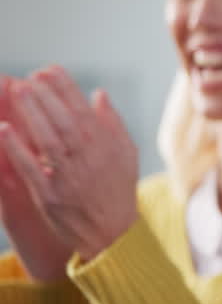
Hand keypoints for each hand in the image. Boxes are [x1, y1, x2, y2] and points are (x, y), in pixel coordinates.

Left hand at [0, 67, 138, 261]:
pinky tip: (4, 129)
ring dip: (32, 114)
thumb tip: (98, 94)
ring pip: (48, 139)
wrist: (114, 233)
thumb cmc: (118, 191)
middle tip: (29, 76)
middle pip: (64, 120)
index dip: (66, 88)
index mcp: (106, 146)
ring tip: (17, 91)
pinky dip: (18, 149)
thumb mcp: (126, 153)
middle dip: (46, 96)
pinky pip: (31, 168)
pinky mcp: (50, 195)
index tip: (50, 69)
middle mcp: (88, 158)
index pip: (83, 109)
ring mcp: (69, 176)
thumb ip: (113, 123)